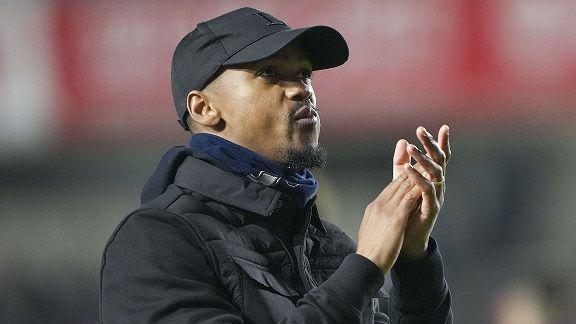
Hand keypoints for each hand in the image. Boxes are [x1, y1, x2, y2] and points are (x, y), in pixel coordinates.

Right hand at [356, 173, 422, 273]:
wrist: (366, 263)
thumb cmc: (369, 252)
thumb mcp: (371, 230)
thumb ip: (377, 220)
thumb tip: (380, 218)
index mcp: (374, 207)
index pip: (390, 188)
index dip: (403, 177)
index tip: (413, 169)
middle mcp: (379, 205)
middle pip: (397, 183)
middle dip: (411, 171)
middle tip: (423, 160)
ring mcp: (386, 211)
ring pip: (404, 188)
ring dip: (418, 176)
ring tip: (428, 166)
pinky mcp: (395, 219)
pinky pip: (409, 199)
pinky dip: (419, 188)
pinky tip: (428, 182)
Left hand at [392, 125, 450, 259]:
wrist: (406, 239)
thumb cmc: (405, 209)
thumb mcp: (401, 182)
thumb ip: (401, 163)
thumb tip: (401, 141)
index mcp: (433, 178)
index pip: (440, 158)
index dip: (443, 143)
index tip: (445, 127)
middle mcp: (439, 186)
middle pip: (439, 161)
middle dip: (432, 144)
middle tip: (421, 130)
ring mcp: (437, 197)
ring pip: (435, 173)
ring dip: (423, 159)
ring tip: (411, 147)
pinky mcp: (432, 208)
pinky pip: (426, 190)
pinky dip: (417, 177)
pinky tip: (407, 168)